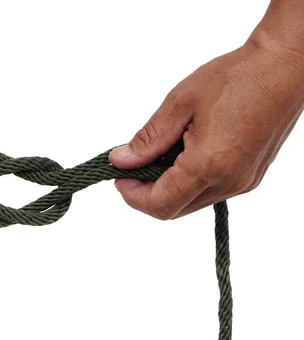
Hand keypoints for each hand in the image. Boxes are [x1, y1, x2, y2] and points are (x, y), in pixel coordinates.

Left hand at [109, 31, 303, 219]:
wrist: (284, 67)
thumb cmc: (237, 77)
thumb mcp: (180, 104)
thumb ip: (149, 138)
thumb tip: (122, 159)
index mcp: (209, 165)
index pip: (160, 204)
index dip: (133, 196)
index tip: (119, 176)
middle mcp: (229, 182)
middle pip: (174, 210)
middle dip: (146, 194)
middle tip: (132, 166)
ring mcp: (243, 182)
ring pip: (191, 203)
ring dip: (167, 188)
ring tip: (157, 155)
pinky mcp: (250, 176)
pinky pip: (210, 192)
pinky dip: (188, 182)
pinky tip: (181, 155)